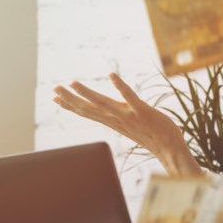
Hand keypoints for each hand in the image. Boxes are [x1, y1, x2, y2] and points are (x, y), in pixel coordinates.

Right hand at [52, 73, 201, 175]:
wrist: (170, 148)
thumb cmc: (154, 136)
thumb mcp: (130, 126)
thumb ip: (120, 118)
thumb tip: (112, 111)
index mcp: (113, 122)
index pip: (87, 113)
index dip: (70, 105)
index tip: (54, 97)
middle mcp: (117, 120)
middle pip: (88, 108)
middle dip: (70, 98)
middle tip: (53, 88)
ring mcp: (129, 116)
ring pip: (102, 103)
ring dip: (86, 93)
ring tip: (72, 82)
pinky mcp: (142, 111)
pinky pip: (129, 96)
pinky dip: (120, 85)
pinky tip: (111, 74)